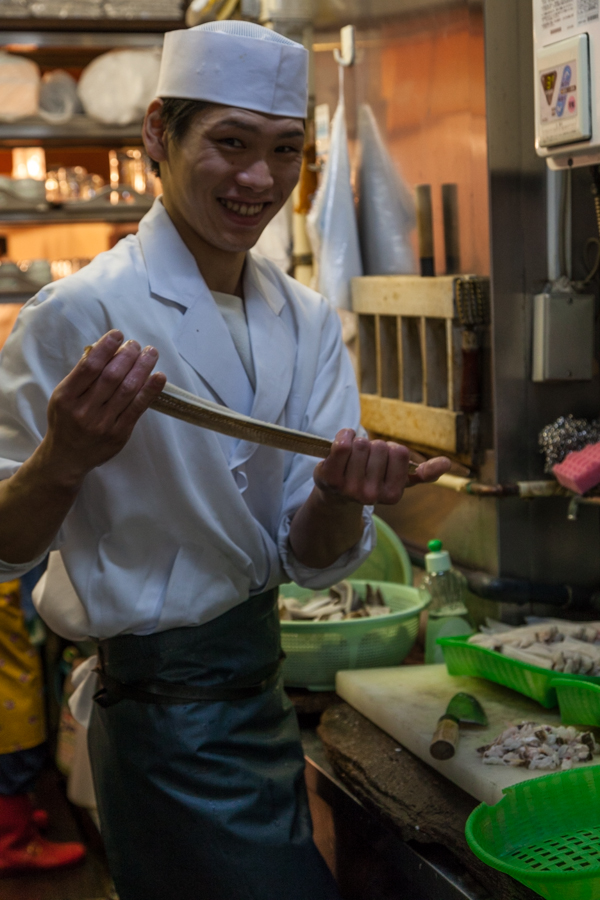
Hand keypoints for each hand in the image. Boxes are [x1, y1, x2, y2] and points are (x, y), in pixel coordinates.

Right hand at [40, 330, 166, 486]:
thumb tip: (107, 349)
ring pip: (127, 390)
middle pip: (111, 376)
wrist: (67, 457)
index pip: (89, 367)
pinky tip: (159, 377)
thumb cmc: (66, 420)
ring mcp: (102, 424)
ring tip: (151, 353)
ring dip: (142, 368)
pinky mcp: (119, 434)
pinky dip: (150, 391)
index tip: (118, 335)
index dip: (106, 348)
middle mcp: (84, 410)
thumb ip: (81, 376)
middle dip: (127, 356)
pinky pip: (138, 409)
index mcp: (66, 397)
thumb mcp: (63, 396)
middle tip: (136, 344)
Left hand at [313, 429, 450, 506]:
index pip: (401, 453)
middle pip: (380, 447)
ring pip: (362, 444)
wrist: (337, 494)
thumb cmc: (372, 479)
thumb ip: (424, 473)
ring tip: (353, 458)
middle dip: (375, 447)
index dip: (392, 450)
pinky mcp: (329, 478)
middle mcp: (371, 496)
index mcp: (393, 495)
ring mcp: (349, 488)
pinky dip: (344, 435)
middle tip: (366, 460)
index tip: (385, 461)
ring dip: (358, 443)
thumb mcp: (400, 479)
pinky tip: (343, 442)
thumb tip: (447, 463)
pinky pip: (343, 444)